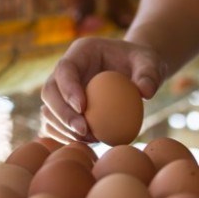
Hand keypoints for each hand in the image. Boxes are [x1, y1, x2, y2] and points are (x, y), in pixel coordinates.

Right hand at [40, 37, 167, 143]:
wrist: (135, 72)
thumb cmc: (141, 64)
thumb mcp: (150, 63)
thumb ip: (149, 74)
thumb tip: (145, 93)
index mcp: (80, 53)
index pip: (65, 69)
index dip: (68, 88)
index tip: (83, 107)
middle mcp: (65, 71)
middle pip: (49, 92)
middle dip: (62, 114)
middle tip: (84, 131)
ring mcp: (61, 91)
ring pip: (48, 111)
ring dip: (63, 129)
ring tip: (91, 139)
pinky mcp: (64, 109)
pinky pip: (55, 125)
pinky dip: (65, 137)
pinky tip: (86, 144)